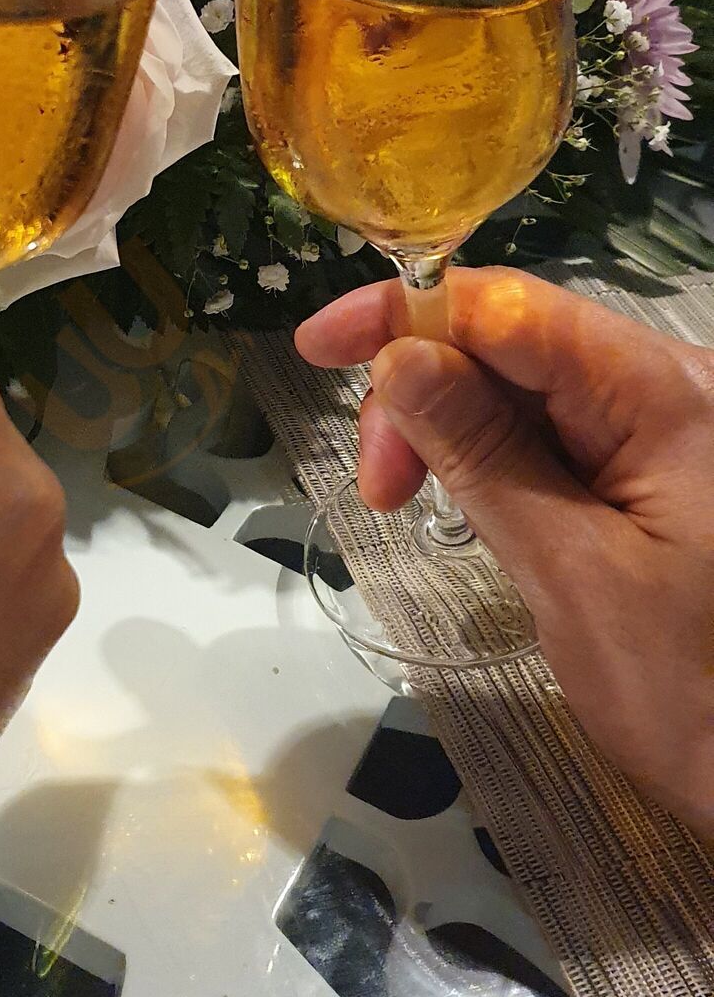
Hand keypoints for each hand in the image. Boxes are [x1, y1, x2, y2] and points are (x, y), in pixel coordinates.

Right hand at [297, 268, 713, 842]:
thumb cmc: (687, 688)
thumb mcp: (569, 571)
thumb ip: (482, 454)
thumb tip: (399, 357)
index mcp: (665, 391)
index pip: (513, 308)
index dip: (408, 310)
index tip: (318, 346)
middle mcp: (671, 384)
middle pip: (512, 339)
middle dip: (422, 387)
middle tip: (379, 489)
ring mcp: (666, 426)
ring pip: (523, 383)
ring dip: (447, 425)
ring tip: (406, 503)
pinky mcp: (655, 466)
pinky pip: (554, 428)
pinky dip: (493, 454)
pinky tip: (466, 501)